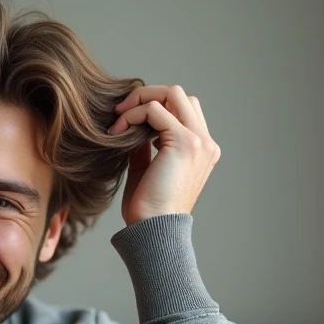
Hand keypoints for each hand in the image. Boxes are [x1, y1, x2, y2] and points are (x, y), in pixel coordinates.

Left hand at [108, 84, 220, 224]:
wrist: (154, 230)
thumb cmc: (147, 210)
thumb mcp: (146, 170)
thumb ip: (145, 146)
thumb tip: (133, 126)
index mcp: (201, 150)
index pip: (182, 109)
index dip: (153, 108)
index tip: (125, 123)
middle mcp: (205, 143)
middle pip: (179, 94)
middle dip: (146, 97)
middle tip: (119, 113)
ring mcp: (198, 141)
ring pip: (171, 93)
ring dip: (139, 101)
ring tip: (117, 121)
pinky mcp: (184, 142)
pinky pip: (154, 110)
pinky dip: (132, 115)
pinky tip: (117, 133)